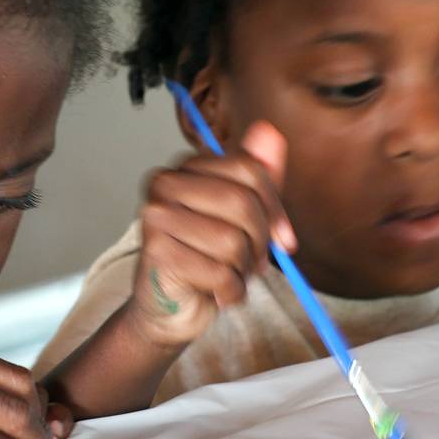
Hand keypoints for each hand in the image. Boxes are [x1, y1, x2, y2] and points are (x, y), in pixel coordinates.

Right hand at [124, 121, 294, 348]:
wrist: (171, 306)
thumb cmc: (207, 257)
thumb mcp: (242, 215)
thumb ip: (257, 175)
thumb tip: (269, 132)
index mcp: (186, 168)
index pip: (249, 169)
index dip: (275, 207)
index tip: (282, 236)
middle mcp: (164, 185)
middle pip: (241, 203)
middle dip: (259, 242)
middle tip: (253, 261)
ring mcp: (156, 218)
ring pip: (231, 241)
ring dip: (243, 270)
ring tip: (229, 274)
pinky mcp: (156, 253)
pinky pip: (218, 273)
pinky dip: (230, 291)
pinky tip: (216, 292)